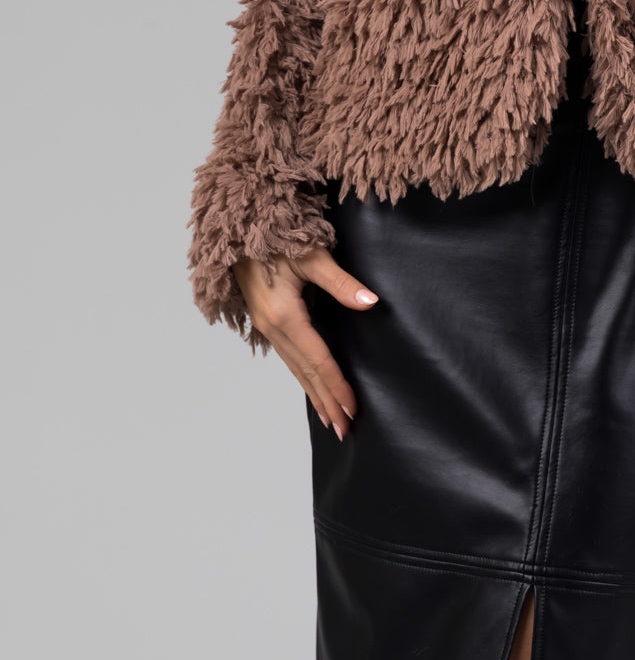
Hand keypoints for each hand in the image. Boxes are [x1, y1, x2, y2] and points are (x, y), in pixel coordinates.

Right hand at [232, 246, 378, 439]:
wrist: (238, 229)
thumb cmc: (276, 236)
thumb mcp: (312, 255)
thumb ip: (341, 283)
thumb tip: (370, 303)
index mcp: (285, 316)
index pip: (319, 360)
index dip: (337, 386)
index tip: (353, 409)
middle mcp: (273, 327)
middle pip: (306, 372)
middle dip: (327, 401)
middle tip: (346, 429)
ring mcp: (266, 325)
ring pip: (295, 368)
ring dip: (314, 394)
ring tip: (332, 418)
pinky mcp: (265, 320)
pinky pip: (287, 356)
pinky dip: (302, 376)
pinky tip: (310, 385)